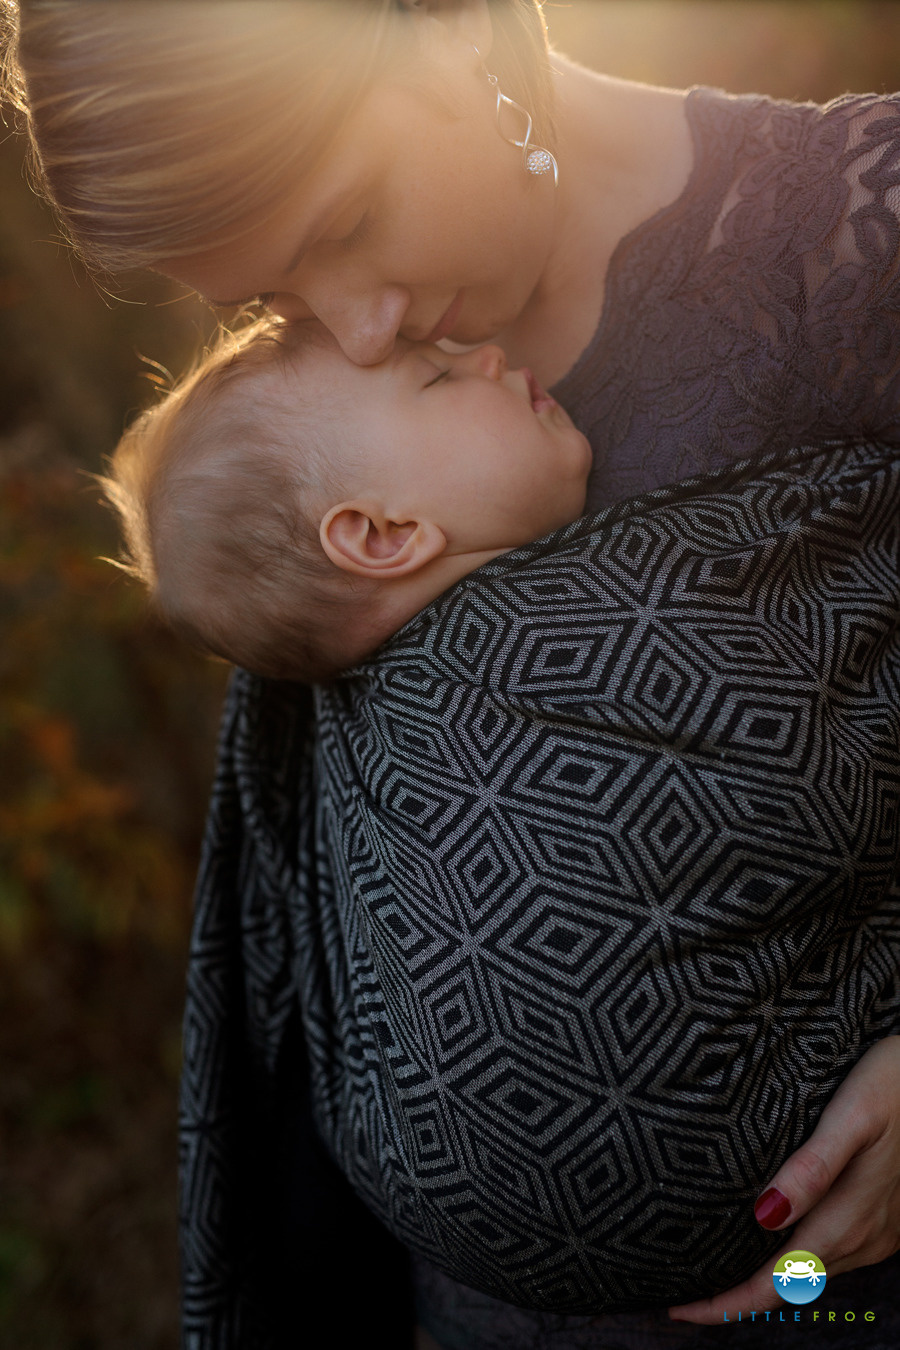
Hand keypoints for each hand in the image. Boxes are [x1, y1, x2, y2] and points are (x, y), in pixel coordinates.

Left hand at [668, 1036, 899, 1323]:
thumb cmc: (897, 1084)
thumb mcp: (853, 1115)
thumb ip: (812, 1167)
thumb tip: (763, 1215)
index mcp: (848, 1220)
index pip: (777, 1282)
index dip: (727, 1305)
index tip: (678, 1309)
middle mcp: (864, 1239)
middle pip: (789, 1285)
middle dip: (735, 1296)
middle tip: (680, 1291)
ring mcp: (878, 1234)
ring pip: (811, 1272)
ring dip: (765, 1279)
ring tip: (712, 1267)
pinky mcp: (883, 1221)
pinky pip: (831, 1253)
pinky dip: (793, 1260)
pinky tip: (769, 1238)